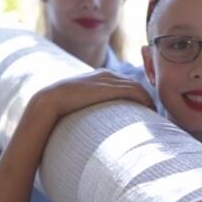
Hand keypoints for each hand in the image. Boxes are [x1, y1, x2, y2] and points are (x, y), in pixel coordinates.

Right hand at [31, 69, 154, 120]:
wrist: (48, 102)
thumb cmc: (60, 109)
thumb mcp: (78, 104)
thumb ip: (89, 108)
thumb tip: (93, 127)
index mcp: (98, 76)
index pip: (125, 82)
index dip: (137, 95)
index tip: (143, 109)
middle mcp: (104, 74)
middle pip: (134, 83)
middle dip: (145, 97)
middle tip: (152, 113)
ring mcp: (106, 79)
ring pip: (136, 87)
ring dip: (147, 100)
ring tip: (153, 114)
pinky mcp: (108, 87)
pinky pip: (133, 91)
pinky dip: (144, 99)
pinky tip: (149, 109)